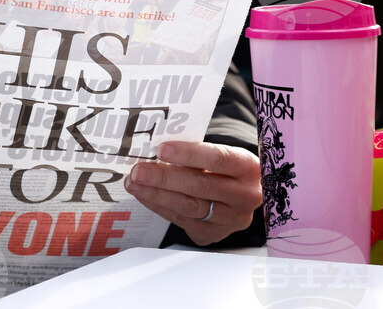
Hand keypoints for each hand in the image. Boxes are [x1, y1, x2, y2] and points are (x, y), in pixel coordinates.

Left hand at [124, 141, 262, 245]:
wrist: (238, 195)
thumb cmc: (222, 168)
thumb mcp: (219, 155)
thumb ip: (195, 152)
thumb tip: (155, 149)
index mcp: (248, 168)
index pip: (218, 159)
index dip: (189, 154)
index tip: (161, 149)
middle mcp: (245, 196)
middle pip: (201, 186)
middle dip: (165, 178)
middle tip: (139, 171)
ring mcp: (232, 219)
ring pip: (189, 206)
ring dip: (156, 194)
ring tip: (134, 183)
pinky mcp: (215, 234)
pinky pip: (182, 220)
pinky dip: (159, 206)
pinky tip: (144, 195)